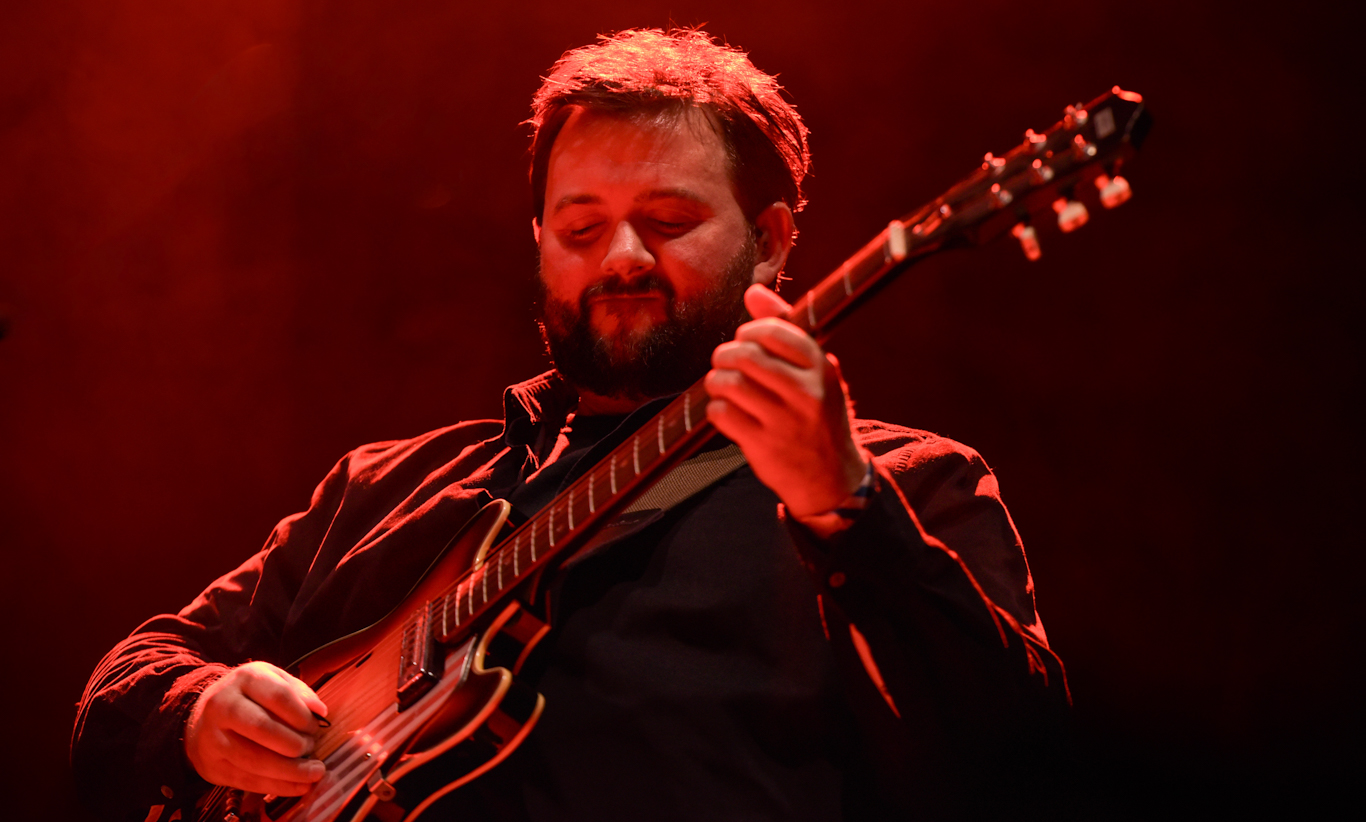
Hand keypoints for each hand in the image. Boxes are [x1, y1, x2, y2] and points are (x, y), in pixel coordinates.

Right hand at [184, 661, 328, 795]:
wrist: (201, 718)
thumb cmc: (249, 697)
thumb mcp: (273, 680)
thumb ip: (298, 693)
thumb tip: (320, 711)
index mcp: (245, 679)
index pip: (278, 696)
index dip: (302, 716)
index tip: (317, 728)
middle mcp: (223, 706)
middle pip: (263, 728)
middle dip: (295, 743)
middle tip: (313, 749)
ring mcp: (213, 737)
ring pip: (254, 759)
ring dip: (290, 771)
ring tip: (314, 773)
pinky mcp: (211, 765)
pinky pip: (247, 780)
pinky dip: (277, 786)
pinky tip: (299, 786)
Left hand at [706, 284, 867, 517]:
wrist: (832, 477)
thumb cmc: (817, 414)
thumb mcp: (814, 370)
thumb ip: (784, 328)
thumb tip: (753, 291)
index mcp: (820, 367)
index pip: (771, 330)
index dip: (748, 331)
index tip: (746, 341)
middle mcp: (805, 392)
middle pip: (744, 355)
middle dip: (725, 355)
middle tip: (725, 363)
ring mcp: (784, 421)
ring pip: (728, 383)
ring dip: (716, 382)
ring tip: (723, 387)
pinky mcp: (763, 446)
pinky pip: (720, 413)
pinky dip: (715, 409)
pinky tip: (726, 412)